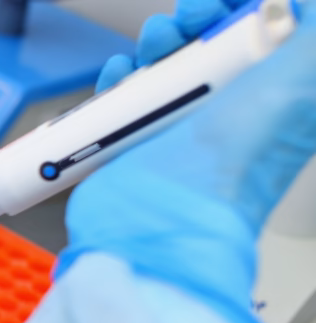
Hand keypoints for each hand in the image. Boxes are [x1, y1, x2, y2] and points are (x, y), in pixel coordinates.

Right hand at [59, 0, 315, 322]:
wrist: (174, 207)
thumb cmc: (240, 155)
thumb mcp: (301, 78)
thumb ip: (310, 38)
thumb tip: (303, 11)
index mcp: (278, 92)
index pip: (263, 33)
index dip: (242, 9)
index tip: (228, 5)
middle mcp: (233, 107)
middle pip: (214, 41)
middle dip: (197, 18)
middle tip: (190, 19)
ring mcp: (184, 124)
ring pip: (169, 63)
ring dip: (157, 42)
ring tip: (153, 48)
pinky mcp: (140, 139)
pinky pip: (128, 95)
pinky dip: (120, 78)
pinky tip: (121, 75)